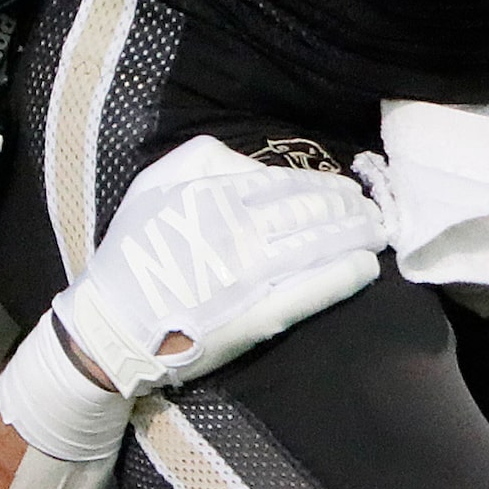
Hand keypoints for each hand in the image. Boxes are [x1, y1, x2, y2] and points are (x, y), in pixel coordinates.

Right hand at [52, 137, 384, 397]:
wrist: (111, 328)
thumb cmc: (132, 252)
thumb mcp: (155, 183)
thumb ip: (206, 160)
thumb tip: (258, 167)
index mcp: (215, 193)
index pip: (289, 184)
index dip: (327, 186)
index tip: (348, 190)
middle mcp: (238, 228)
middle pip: (313, 212)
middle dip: (351, 210)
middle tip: (373, 211)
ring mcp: (252, 273)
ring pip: (320, 245)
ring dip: (356, 237)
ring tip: (377, 233)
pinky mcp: (259, 315)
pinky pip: (313, 290)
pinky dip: (344, 276)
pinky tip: (365, 268)